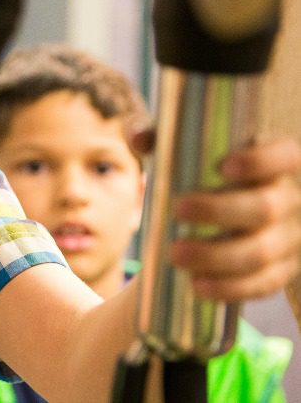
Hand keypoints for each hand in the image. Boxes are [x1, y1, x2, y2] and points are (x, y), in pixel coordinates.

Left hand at [170, 137, 300, 300]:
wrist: (220, 218)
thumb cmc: (201, 173)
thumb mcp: (182, 151)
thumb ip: (160, 139)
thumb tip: (140, 138)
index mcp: (277, 164)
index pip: (286, 156)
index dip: (261, 161)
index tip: (223, 167)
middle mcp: (290, 200)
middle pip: (265, 207)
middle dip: (220, 211)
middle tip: (177, 209)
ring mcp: (290, 239)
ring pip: (262, 252)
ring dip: (218, 256)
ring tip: (175, 254)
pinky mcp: (280, 272)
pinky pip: (262, 285)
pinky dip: (230, 288)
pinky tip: (199, 285)